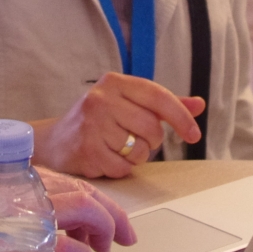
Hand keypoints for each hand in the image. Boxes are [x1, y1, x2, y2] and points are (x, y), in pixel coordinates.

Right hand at [0, 171, 138, 251]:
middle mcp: (14, 189)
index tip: (106, 216)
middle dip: (109, 213)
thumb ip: (0, 207)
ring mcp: (15, 215)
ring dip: (102, 228)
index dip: (92, 198)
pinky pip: (63, 247)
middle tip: (124, 233)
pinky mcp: (12, 247)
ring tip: (106, 246)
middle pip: (80, 191)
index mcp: (5, 177)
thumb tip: (31, 224)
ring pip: (80, 210)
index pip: (65, 181)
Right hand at [37, 71, 205, 178]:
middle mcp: (101, 99)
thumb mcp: (128, 103)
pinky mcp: (87, 150)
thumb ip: (163, 105)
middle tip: (132, 139)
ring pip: (140, 151)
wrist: (54, 142)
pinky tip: (105, 159)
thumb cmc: (97, 121)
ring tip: (116, 148)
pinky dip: (120, 169)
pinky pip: (123, 168)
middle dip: (150, 141)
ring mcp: (92, 125)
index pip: (158, 97)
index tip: (193, 135)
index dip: (181, 117)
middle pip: (152, 128)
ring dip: (135, 157)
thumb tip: (198, 104)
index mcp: (115, 82)